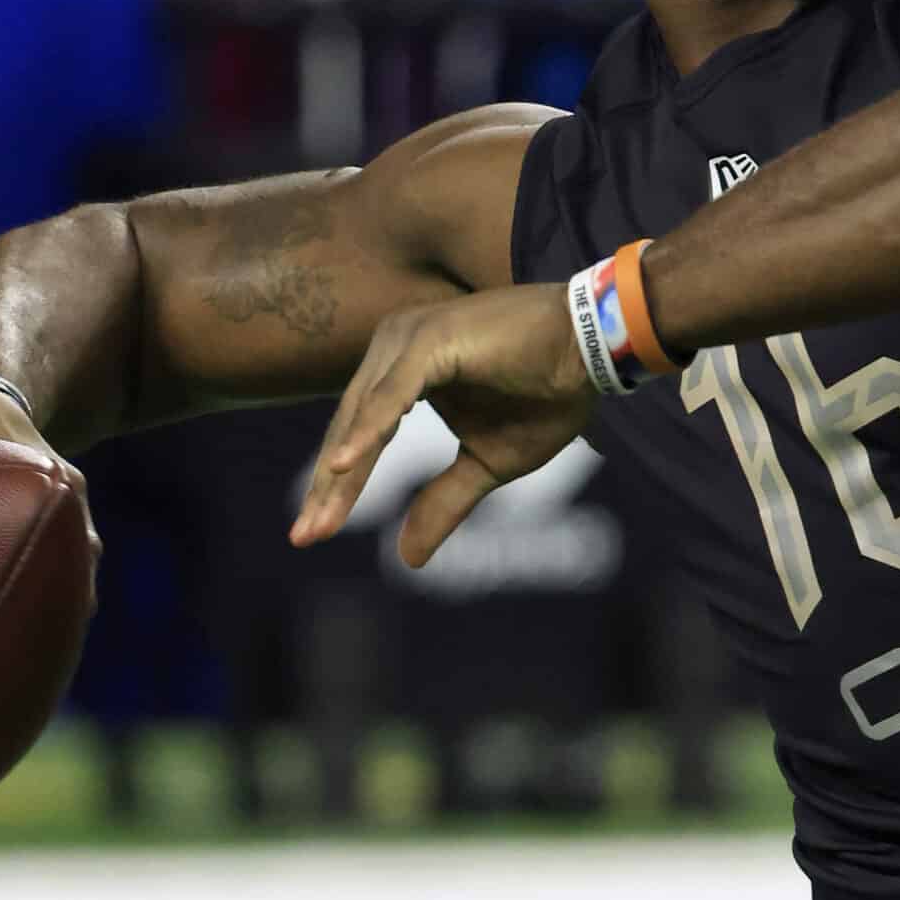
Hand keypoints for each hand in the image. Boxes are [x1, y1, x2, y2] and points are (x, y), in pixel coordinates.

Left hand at [291, 285, 594, 567]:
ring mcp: (411, 339)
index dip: (339, 486)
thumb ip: (444, 502)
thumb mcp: (489, 463)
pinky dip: (368, 430)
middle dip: (329, 486)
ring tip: (320, 518)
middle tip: (305, 536)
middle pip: (351, 426)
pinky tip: (345, 465)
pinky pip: (393, 393)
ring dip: (341, 468)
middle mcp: (396, 347)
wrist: (595, 348)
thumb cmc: (549, 394)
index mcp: (403, 369)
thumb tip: (406, 560)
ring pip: (364, 414)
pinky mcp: (433, 340)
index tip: (311, 534)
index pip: (360, 434)